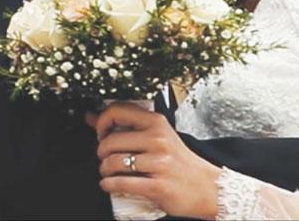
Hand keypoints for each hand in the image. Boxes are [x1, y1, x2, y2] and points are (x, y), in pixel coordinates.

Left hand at [87, 102, 221, 219]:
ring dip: (104, 170)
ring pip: (114, 163)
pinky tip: (109, 184)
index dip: (102, 122)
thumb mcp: (158, 136)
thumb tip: (91, 117)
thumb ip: (126, 125)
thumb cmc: (180, 162)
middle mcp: (158, 140)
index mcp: (157, 123)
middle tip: (104, 157)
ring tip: (108, 172)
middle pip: (111, 141)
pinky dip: (109, 185)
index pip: (118, 111)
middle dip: (100, 152)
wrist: (207, 188)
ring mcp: (158, 163)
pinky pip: (122, 183)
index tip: (100, 133)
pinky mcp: (157, 186)